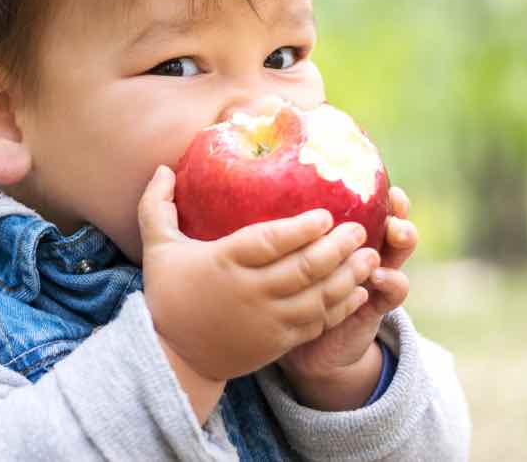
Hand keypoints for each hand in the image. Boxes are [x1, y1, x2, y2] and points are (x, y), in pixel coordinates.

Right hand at [138, 165, 370, 383]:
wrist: (174, 358)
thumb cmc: (168, 295)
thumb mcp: (157, 248)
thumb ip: (157, 205)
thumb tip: (162, 167)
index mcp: (224, 263)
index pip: (270, 243)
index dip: (301, 229)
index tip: (326, 214)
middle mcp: (250, 292)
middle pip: (304, 269)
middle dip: (337, 248)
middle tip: (359, 229)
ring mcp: (268, 320)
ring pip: (318, 297)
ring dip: (348, 276)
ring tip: (370, 255)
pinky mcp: (278, 342)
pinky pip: (317, 323)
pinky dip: (341, 306)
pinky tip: (357, 290)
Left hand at [275, 187, 417, 405]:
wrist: (306, 347)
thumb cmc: (281, 291)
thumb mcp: (274, 257)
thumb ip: (271, 228)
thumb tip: (235, 189)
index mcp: (337, 231)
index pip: (363, 200)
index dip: (374, 186)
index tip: (373, 174)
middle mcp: (360, 249)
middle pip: (388, 218)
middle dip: (395, 206)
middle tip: (394, 201)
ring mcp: (374, 275)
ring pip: (397, 250)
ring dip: (402, 238)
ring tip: (394, 233)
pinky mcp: (377, 305)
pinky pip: (394, 291)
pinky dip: (392, 282)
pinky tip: (378, 278)